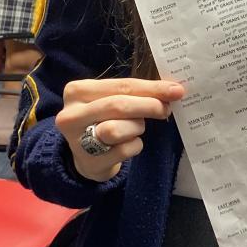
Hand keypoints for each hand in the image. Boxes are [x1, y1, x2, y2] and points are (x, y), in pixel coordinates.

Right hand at [56, 77, 184, 182]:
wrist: (86, 156)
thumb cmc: (103, 120)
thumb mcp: (112, 100)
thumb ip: (135, 93)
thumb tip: (172, 90)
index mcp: (76, 91)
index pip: (120, 85)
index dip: (150, 88)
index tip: (175, 90)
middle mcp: (71, 114)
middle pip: (117, 105)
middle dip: (148, 106)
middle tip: (166, 109)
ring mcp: (77, 140)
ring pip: (117, 129)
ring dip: (136, 128)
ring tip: (135, 129)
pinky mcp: (89, 161)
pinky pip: (124, 150)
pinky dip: (134, 146)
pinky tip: (128, 145)